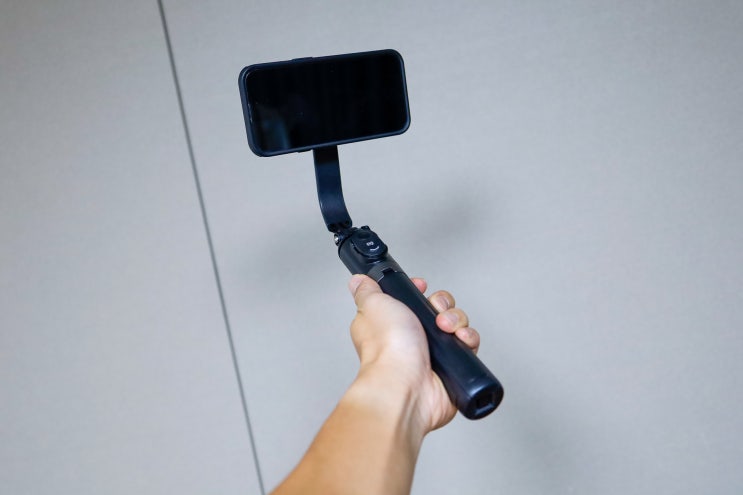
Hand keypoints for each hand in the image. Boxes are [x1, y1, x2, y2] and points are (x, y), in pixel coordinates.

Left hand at [347, 274, 480, 433]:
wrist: (406, 384)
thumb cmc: (387, 349)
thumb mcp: (373, 305)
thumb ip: (367, 290)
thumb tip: (359, 281)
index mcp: (391, 323)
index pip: (411, 300)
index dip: (420, 292)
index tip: (421, 287)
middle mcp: (411, 339)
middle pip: (438, 309)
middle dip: (443, 305)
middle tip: (437, 312)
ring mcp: (431, 354)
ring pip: (456, 325)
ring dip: (457, 320)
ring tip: (447, 328)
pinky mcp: (450, 368)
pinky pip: (468, 345)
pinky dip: (468, 339)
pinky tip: (461, 339)